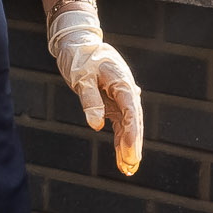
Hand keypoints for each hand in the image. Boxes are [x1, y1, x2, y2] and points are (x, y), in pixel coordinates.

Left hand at [49, 6, 143, 175]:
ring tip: (128, 170)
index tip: (130, 151)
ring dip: (128, 147)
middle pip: (134, 122)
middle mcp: (127, 91)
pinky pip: (120, 125)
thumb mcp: (81, 76)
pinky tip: (122, 159)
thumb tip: (97, 125)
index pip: (131, 111)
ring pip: (129, 126)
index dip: (132, 133)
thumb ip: (90, 99)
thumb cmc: (80, 56)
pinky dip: (120, 141)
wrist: (78, 42)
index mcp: (122, 82)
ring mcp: (121, 98)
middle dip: (133, 145)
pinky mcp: (113, 104)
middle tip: (130, 166)